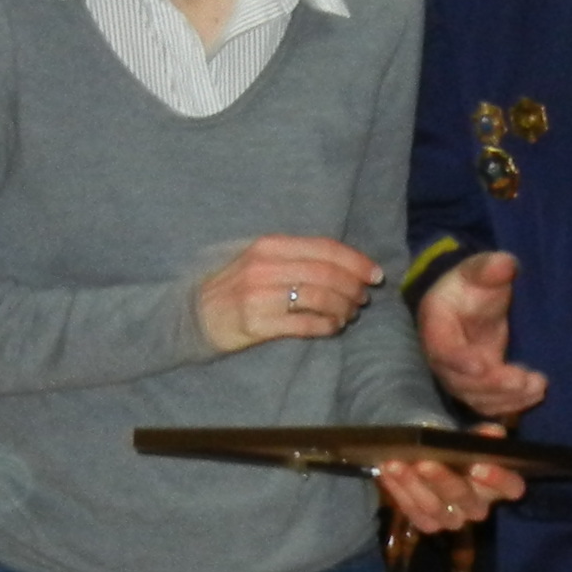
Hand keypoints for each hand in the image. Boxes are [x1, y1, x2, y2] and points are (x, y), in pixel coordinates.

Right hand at [195, 235, 383, 353]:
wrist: (196, 314)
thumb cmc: (237, 286)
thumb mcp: (262, 260)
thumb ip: (299, 258)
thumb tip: (347, 266)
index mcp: (270, 245)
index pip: (325, 248)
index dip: (356, 261)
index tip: (376, 274)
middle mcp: (265, 266)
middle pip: (327, 274)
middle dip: (354, 287)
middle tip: (363, 298)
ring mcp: (260, 296)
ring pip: (320, 298)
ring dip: (343, 307)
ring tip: (349, 314)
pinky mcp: (257, 324)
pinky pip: (305, 324)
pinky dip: (327, 326)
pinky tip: (333, 327)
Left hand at [377, 428, 525, 533]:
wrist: (428, 458)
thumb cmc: (454, 449)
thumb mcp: (466, 438)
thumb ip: (479, 437)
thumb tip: (493, 433)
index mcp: (497, 485)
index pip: (511, 488)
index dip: (498, 479)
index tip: (478, 466)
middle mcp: (478, 507)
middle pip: (464, 498)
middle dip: (443, 479)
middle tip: (423, 462)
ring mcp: (453, 519)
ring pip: (434, 508)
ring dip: (412, 485)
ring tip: (395, 464)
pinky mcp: (429, 524)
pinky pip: (413, 512)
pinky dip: (398, 491)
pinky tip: (387, 472)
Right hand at [416, 250, 547, 417]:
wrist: (470, 301)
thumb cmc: (471, 284)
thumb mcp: (478, 269)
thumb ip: (488, 268)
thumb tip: (504, 264)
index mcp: (436, 327)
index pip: (442, 350)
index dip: (460, 360)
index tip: (483, 364)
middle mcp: (443, 359)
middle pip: (461, 383)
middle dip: (493, 386)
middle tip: (522, 380)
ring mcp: (461, 376)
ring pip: (478, 399)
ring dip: (508, 399)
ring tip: (537, 386)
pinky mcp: (479, 387)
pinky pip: (492, 405)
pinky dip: (512, 405)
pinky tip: (535, 394)